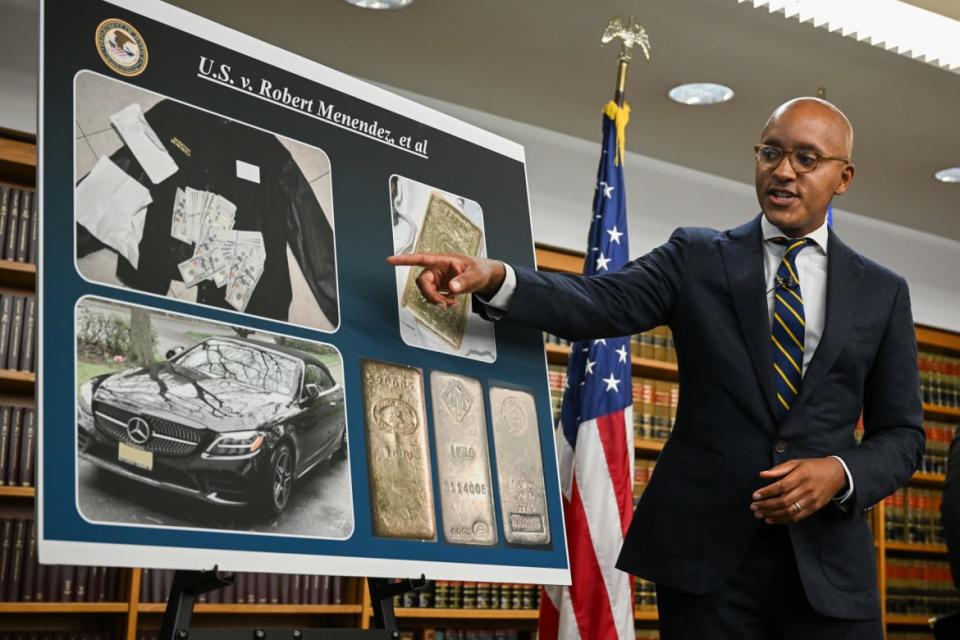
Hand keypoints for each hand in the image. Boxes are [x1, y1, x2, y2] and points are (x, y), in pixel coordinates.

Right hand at [386, 252, 506, 308]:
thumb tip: (451, 287)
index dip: (404, 260)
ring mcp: (437, 279)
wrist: (484, 277)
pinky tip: (453, 302)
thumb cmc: (480, 270)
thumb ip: (464, 281)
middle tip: (443, 304)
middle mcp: (437, 269)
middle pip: (422, 281)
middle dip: (430, 295)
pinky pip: (433, 297)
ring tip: (452, 304)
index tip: (390, 260)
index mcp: (442, 260)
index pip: (420, 258)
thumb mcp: (475, 275)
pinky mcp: (439, 287)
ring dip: (437, 301)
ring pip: (426, 291)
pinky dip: (441, 302)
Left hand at [750, 457, 846, 523]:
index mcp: (801, 476)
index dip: (767, 492)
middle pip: (783, 501)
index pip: (781, 486)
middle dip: (766, 505)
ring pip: (789, 511)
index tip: (755, 495)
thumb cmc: (813, 466)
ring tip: (759, 515)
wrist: (838, 474)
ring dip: (772, 515)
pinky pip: (797, 517)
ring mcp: (811, 500)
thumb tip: (762, 475)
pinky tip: (771, 519)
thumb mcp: (797, 463)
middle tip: (753, 507)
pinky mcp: (815, 508)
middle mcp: (806, 489)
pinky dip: (783, 520)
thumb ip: (779, 469)